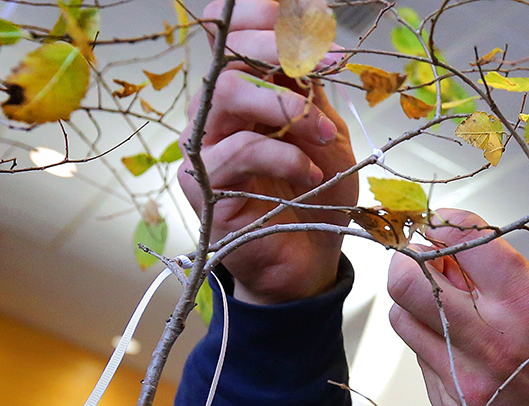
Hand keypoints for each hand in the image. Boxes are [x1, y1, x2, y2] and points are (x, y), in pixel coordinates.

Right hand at [178, 0, 356, 304]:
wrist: (308, 258)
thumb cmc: (316, 193)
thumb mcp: (326, 132)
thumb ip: (311, 91)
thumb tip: (312, 44)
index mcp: (244, 90)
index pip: (228, 32)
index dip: (259, 15)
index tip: (308, 18)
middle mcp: (215, 112)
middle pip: (224, 55)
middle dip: (277, 47)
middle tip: (325, 59)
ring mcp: (203, 147)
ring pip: (227, 94)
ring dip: (285, 107)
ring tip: (326, 133)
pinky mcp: (202, 185)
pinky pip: (239, 152)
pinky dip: (284, 158)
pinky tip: (312, 175)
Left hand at [387, 209, 528, 405]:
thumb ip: (501, 278)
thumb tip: (450, 252)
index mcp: (526, 304)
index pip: (460, 240)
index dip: (444, 224)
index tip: (443, 225)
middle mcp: (490, 341)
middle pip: (405, 280)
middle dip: (409, 261)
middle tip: (426, 262)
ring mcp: (464, 380)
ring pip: (402, 320)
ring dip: (417, 305)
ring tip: (448, 309)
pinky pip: (420, 362)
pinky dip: (434, 347)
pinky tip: (465, 352)